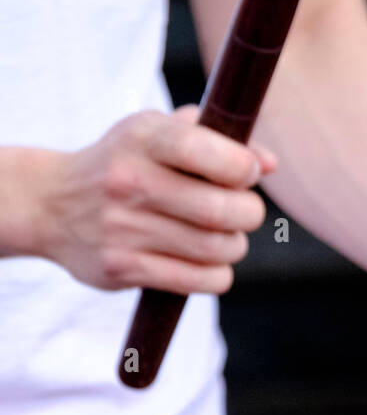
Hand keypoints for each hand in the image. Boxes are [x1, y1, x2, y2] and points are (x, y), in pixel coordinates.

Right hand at [33, 107, 275, 293]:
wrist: (50, 204)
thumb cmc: (121, 164)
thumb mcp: (154, 134)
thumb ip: (213, 139)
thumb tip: (268, 163)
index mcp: (142, 138)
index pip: (206, 151)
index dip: (243, 167)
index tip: (248, 174)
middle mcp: (131, 182)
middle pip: (220, 209)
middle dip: (248, 213)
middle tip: (245, 213)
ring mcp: (124, 228)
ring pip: (214, 249)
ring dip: (234, 247)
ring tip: (226, 238)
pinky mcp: (122, 268)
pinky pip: (196, 280)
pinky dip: (217, 275)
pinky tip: (212, 264)